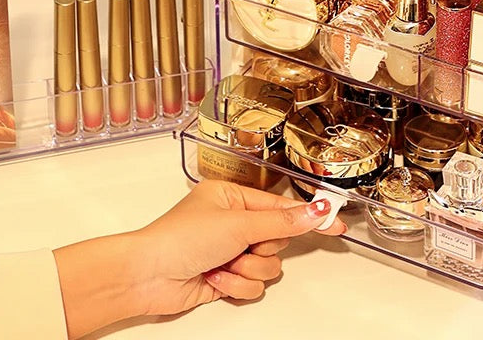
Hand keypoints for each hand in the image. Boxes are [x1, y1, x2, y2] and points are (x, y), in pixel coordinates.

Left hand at [53, 180, 346, 337]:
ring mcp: (229, 251)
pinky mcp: (225, 277)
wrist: (147, 276)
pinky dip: (236, 285)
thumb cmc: (178, 238)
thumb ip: (280, 222)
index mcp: (232, 197)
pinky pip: (253, 285)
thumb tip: (313, 212)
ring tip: (223, 264)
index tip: (334, 222)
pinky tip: (215, 279)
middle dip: (262, 248)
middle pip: (277, 238)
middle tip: (244, 246)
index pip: (281, 206)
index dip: (308, 215)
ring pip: (268, 265)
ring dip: (247, 269)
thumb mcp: (237, 224)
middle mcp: (232, 222)